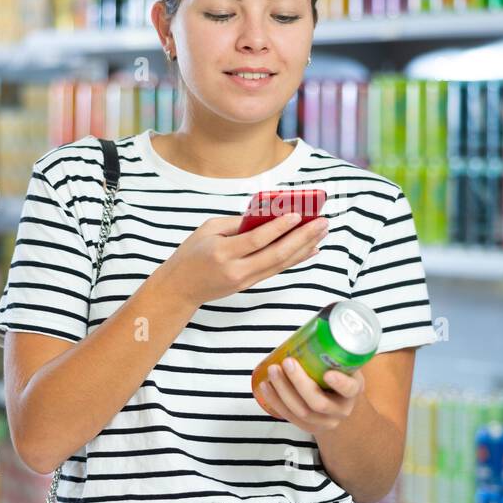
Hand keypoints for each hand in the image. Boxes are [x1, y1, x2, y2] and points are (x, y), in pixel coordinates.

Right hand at [156, 211, 328, 307]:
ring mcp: (245, 280)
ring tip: (322, 232)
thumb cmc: (191, 254)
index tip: (298, 214)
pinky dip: (296, 259)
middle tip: (322, 222)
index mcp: (223, 252)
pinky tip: (310, 249)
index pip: (257, 239)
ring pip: (281, 263)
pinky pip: (277, 269)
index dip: (279, 227)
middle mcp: (237, 269)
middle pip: (276, 254)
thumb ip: (238, 223)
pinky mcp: (250, 284)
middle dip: (302, 237)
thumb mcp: (208, 229)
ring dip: (305, 247)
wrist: (180, 288)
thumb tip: (268, 214)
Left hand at [256, 357, 364, 434]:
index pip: (350, 389)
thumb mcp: (346, 366)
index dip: (340, 383)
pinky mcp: (309, 428)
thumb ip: (335, 351)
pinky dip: (275, 401)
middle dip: (299, 383)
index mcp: (353, 391)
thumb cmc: (340, 378)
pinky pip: (289, 417)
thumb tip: (314, 325)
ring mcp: (325, 422)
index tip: (328, 373)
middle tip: (287, 362)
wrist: (341, 407)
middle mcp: (341, 410)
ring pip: (301, 412)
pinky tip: (265, 386)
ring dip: (283, 391)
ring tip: (272, 371)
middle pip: (319, 403)